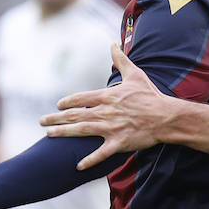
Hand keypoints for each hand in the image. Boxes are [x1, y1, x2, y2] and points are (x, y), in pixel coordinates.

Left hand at [40, 44, 169, 169]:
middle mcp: (105, 112)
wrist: (166, 116)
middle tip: (42, 121)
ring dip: (63, 133)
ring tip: (48, 135)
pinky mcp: (118, 143)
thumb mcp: (134, 74)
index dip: (67, 102)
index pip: (80, 98)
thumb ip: (121, 60)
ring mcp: (110, 128)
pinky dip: (88, 160)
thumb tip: (113, 43)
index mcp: (107, 96)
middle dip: (56, 118)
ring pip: (81, 130)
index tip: (58, 105)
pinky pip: (100, 153)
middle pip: (75, 115)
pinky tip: (77, 165)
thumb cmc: (150, 95)